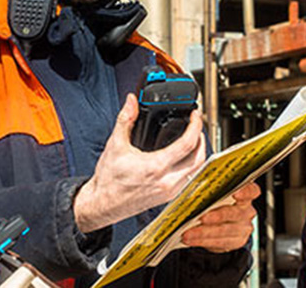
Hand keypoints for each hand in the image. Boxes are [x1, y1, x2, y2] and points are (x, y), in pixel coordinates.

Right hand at [74, 94, 206, 232]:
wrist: (103, 204)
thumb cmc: (108, 180)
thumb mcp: (115, 145)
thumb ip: (125, 119)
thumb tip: (132, 102)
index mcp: (155, 167)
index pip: (187, 144)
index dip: (195, 126)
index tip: (195, 116)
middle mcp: (167, 182)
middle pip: (199, 159)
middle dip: (202, 140)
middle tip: (197, 127)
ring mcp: (169, 192)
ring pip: (196, 171)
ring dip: (199, 154)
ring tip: (193, 140)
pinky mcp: (168, 197)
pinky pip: (189, 180)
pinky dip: (192, 166)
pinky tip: (184, 158)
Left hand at [181, 182, 260, 252]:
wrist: (214, 221)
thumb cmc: (210, 198)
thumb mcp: (208, 186)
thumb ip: (205, 179)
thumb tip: (191, 168)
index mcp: (243, 192)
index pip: (251, 190)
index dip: (245, 192)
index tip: (235, 193)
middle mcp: (246, 210)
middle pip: (236, 213)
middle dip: (217, 215)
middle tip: (201, 217)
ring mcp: (243, 227)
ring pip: (225, 231)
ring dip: (204, 232)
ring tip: (188, 233)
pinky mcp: (235, 241)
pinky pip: (219, 243)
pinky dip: (202, 241)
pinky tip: (189, 239)